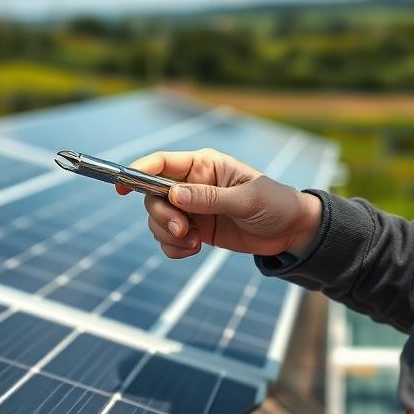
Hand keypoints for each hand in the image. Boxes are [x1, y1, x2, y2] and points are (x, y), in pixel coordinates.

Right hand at [116, 148, 321, 259]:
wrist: (291, 232)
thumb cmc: (275, 204)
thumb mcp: (246, 200)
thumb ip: (210, 197)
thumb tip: (175, 195)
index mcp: (204, 165)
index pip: (162, 163)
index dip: (138, 171)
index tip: (122, 187)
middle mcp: (192, 184)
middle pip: (153, 197)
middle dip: (162, 216)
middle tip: (183, 230)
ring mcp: (192, 208)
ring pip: (157, 220)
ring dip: (168, 235)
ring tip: (196, 243)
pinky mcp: (195, 230)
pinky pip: (168, 240)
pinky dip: (175, 248)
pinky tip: (195, 250)